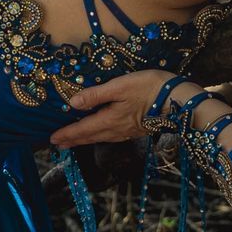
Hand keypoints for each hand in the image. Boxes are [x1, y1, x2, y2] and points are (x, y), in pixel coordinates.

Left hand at [51, 69, 171, 149]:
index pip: (82, 129)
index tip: (52, 139)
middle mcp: (116, 130)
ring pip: (100, 138)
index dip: (66, 134)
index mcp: (109, 120)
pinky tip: (101, 134)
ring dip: (85, 140)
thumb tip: (73, 103)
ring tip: (74, 141)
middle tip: (58, 144)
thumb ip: (96, 95)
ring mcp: (127, 132)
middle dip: (73, 140)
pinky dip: (99, 137)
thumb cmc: (149, 88)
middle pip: (89, 137)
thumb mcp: (120, 86)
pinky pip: (111, 137)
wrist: (179, 101)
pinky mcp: (136, 130)